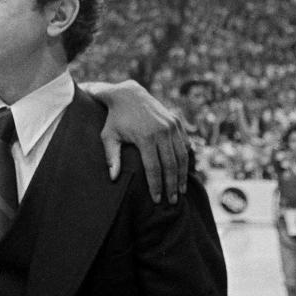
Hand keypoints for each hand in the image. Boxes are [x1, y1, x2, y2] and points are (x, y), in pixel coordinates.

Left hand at [91, 79, 187, 203]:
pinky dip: (186, 159)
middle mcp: (162, 131)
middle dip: (172, 185)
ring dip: (182, 175)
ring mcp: (171, 125)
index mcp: (145, 136)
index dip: (156, 186)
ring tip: (181, 191)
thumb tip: (112, 178)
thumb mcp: (109, 136)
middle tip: (172, 201)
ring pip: (182, 156)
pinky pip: (185, 144)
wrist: (128, 94)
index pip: (154, 168)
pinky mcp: (176, 121)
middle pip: (171, 165)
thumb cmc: (115, 119)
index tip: (157, 200)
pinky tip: (184, 172)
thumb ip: (111, 157)